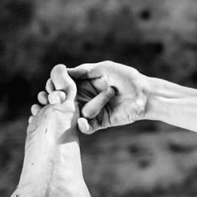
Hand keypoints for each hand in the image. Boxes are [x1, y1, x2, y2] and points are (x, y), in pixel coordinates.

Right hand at [36, 61, 150, 133]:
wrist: (145, 94)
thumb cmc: (127, 77)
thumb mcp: (105, 69)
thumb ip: (85, 71)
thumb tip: (63, 71)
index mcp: (84, 84)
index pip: (62, 87)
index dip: (54, 87)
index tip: (52, 88)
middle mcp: (85, 98)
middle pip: (63, 102)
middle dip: (55, 102)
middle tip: (54, 101)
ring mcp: (92, 111)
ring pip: (73, 114)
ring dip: (70, 112)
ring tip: (69, 108)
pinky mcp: (100, 122)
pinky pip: (87, 127)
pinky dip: (82, 126)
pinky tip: (81, 122)